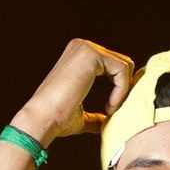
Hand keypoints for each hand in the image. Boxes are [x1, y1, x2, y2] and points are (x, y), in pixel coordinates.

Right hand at [13, 39, 133, 146]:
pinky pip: (122, 69)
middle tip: (115, 109)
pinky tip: (109, 106)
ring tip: (110, 109)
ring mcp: (85, 48)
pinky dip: (121, 90)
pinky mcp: (91, 54)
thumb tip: (105, 123)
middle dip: (125, 87)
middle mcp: (81, 47)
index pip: (113, 65)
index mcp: (79, 57)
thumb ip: (94, 116)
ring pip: (124, 65)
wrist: (43, 118)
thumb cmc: (57, 119)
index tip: (111, 110)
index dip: (121, 88)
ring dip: (123, 90)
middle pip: (122, 62)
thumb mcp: (80, 116)